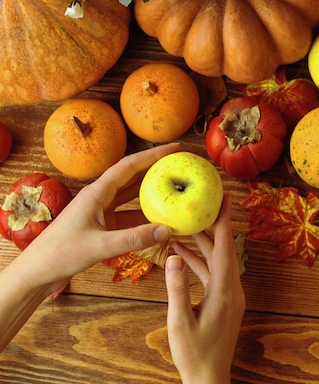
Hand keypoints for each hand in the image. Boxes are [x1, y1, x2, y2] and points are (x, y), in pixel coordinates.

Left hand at [21, 143, 179, 293]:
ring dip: (152, 192)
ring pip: (132, 196)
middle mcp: (99, 198)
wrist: (37, 271)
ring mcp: (101, 212)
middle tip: (180, 165)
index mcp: (96, 193)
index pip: (129, 166)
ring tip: (175, 188)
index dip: (153, 155)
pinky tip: (160, 220)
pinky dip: (145, 216)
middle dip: (156, 169)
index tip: (174, 149)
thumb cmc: (60, 254)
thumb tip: (166, 230)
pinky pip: (129, 215)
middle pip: (133, 177)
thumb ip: (134, 238)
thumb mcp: (100, 246)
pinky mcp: (102, 226)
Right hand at [165, 195, 245, 383]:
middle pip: (223, 249)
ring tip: (185, 222)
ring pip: (215, 261)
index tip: (225, 198)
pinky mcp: (222, 301)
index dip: (224, 221)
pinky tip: (181, 252)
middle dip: (213, 224)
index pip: (226, 248)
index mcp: (225, 291)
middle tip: (203, 201)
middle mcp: (231, 289)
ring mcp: (228, 295)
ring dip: (201, 243)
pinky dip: (197, 262)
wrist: (208, 379)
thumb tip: (173, 257)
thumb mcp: (180, 322)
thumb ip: (176, 289)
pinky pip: (210, 274)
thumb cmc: (195, 354)